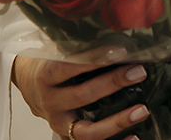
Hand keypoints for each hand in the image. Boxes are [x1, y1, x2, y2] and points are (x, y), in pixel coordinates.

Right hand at [13, 54, 150, 139]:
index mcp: (46, 76)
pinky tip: (134, 136)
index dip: (94, 60)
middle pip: (82, 96)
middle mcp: (51, 102)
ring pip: (87, 129)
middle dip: (113, 84)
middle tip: (138, 72)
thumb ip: (79, 49)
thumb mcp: (57, 51)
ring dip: (117, 121)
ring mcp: (59, 123)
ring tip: (142, 110)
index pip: (69, 67)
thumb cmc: (50, 64)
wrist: (29, 85)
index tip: (120, 52)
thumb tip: (118, 39)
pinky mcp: (68, 136)